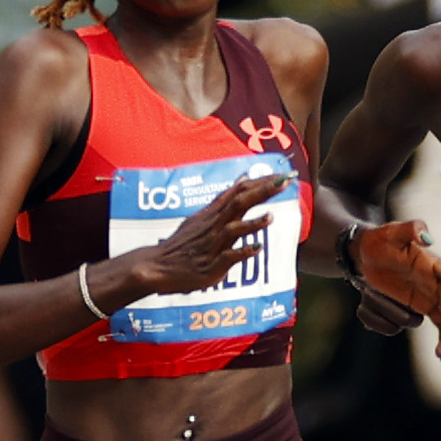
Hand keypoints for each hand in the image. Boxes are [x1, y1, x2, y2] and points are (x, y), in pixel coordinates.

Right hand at [126, 170, 286, 298]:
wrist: (156, 266)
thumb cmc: (182, 244)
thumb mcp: (201, 217)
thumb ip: (224, 200)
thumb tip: (244, 179)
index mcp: (212, 215)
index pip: (238, 192)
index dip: (261, 182)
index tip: (282, 174)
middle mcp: (213, 226)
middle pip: (239, 204)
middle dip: (262, 192)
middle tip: (284, 182)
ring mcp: (212, 246)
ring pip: (232, 229)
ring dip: (252, 224)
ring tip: (271, 216)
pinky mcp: (210, 266)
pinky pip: (228, 257)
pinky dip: (242, 252)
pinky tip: (257, 248)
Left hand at [345, 218, 440, 358]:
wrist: (365, 253)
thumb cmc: (380, 239)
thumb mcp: (393, 231)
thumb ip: (411, 229)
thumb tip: (427, 237)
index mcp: (435, 264)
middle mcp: (438, 281)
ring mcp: (431, 295)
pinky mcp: (421, 306)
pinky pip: (437, 324)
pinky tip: (440, 354)